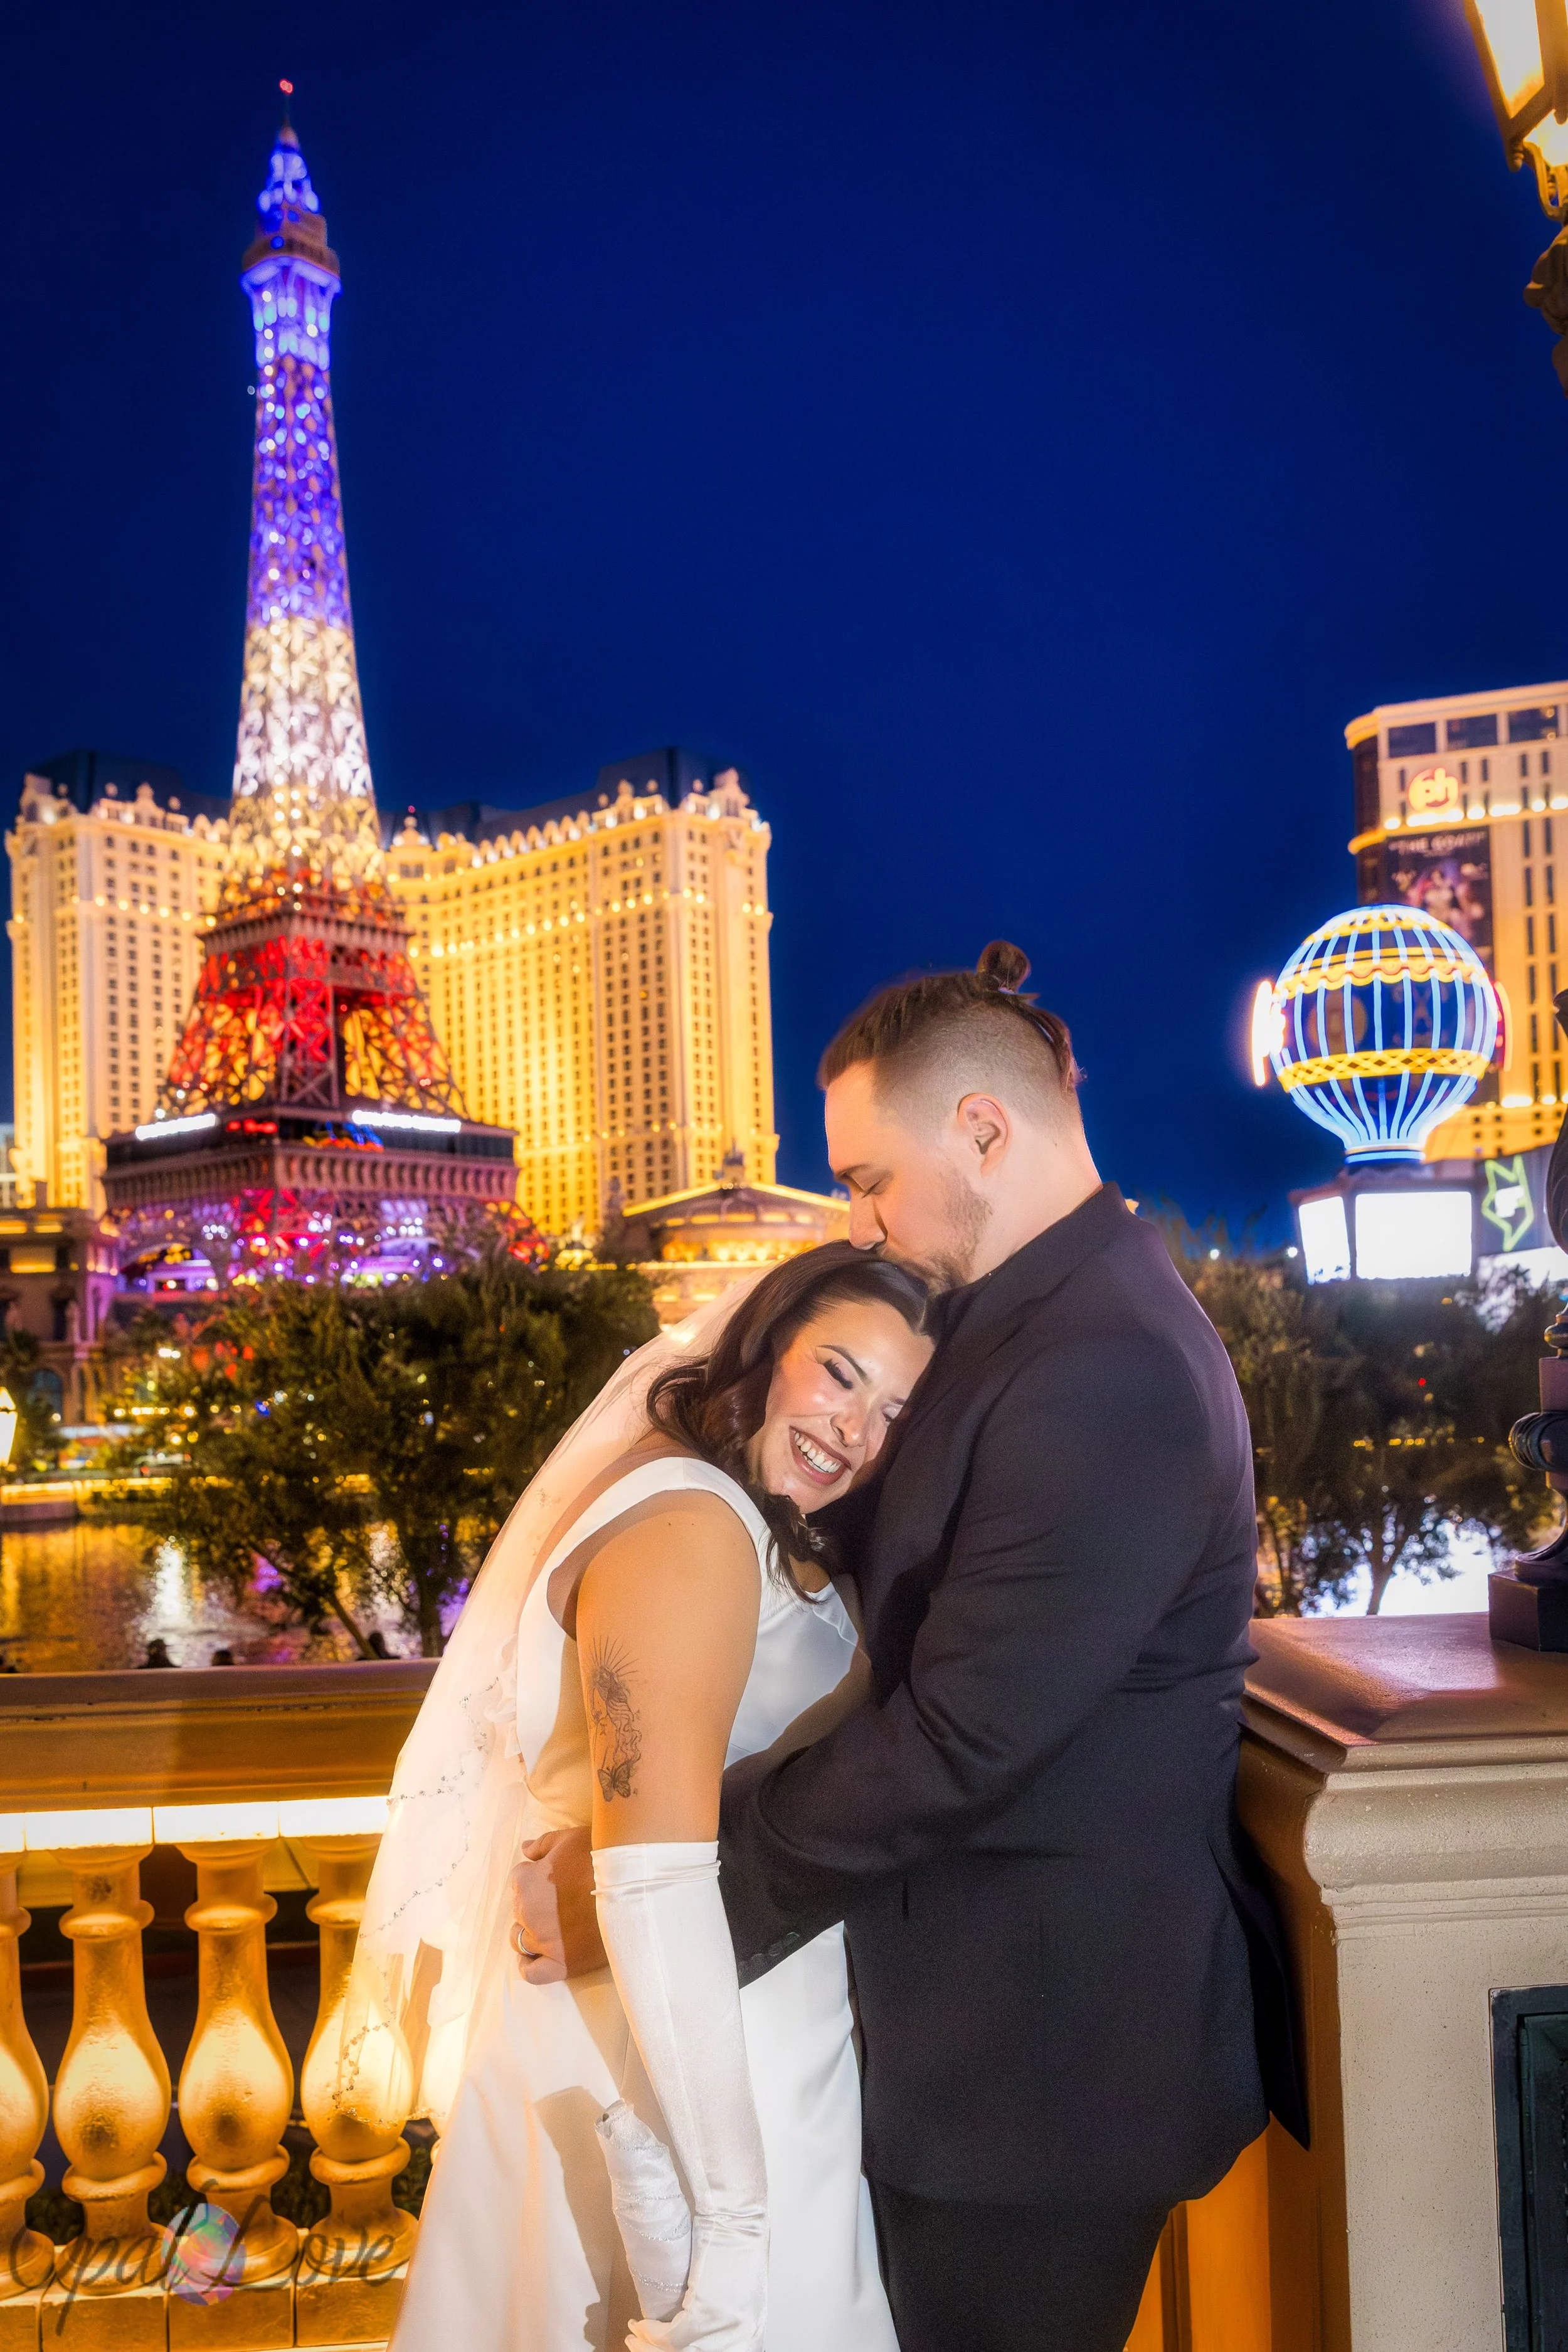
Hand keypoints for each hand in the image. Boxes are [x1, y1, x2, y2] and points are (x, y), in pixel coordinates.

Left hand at [509, 1825, 606, 1980]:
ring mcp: (544, 1941)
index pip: (518, 1880)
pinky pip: (533, 1973)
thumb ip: (542, 1844)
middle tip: (562, 1897)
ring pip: (521, 1940)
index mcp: (526, 1882)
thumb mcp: (569, 1839)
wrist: (633, 1886)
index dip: (535, 1876)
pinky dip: (529, 1966)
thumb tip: (525, 1850)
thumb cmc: (601, 1858)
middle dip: (535, 1903)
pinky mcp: (561, 1963)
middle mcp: (528, 1914)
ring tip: (553, 1924)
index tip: (554, 1876)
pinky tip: (535, 1958)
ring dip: (531, 1932)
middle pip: (520, 1910)